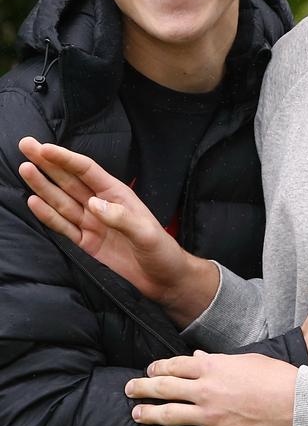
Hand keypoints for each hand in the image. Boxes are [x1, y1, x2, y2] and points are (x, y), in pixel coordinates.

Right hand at [18, 137, 218, 325]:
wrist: (164, 281)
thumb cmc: (162, 252)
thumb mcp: (147, 233)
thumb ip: (121, 218)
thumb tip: (93, 204)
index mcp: (117, 195)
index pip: (86, 170)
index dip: (65, 159)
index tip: (44, 148)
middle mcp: (101, 205)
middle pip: (69, 180)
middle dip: (47, 162)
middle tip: (26, 144)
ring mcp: (91, 224)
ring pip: (61, 200)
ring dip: (43, 185)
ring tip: (24, 168)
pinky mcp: (86, 244)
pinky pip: (63, 227)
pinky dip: (48, 215)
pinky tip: (33, 202)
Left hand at [125, 351, 295, 425]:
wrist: (296, 401)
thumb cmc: (275, 375)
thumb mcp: (246, 359)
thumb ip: (219, 359)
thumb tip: (198, 355)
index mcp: (213, 366)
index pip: (176, 365)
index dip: (158, 367)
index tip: (149, 370)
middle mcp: (206, 390)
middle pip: (166, 388)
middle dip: (144, 388)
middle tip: (129, 390)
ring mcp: (212, 416)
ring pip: (172, 415)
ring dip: (151, 416)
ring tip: (137, 415)